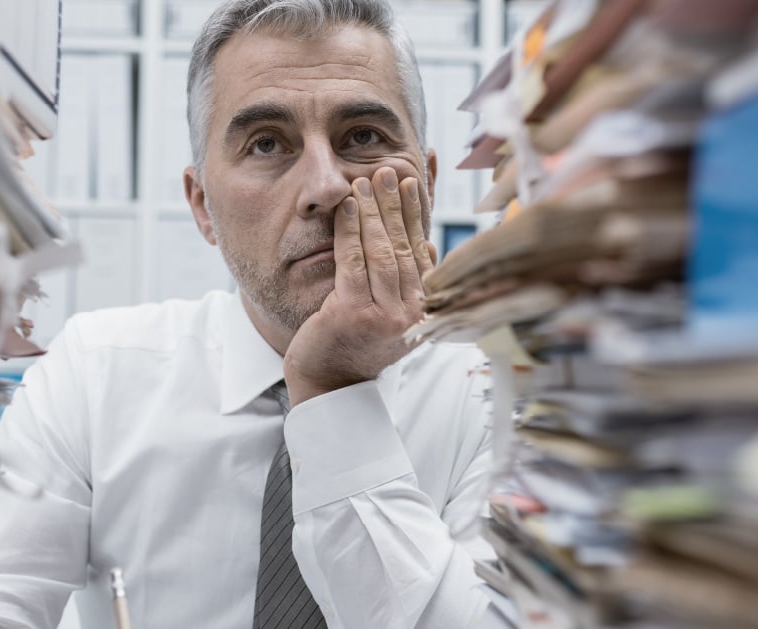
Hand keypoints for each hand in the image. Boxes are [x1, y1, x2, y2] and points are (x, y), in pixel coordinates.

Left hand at [283, 166, 436, 406]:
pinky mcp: (355, 314)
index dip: (415, 215)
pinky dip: (350, 230)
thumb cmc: (355, 344)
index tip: (411, 183)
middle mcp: (412, 314)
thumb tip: (428, 244)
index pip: (422, 251)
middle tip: (388, 171)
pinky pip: (353, 262)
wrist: (329, 384)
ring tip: (366, 181)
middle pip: (404, 246)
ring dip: (373, 211)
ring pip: (381, 251)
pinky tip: (348, 207)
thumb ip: (407, 277)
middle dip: (395, 204)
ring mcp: (385, 316)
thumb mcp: (389, 310)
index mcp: (424, 309)